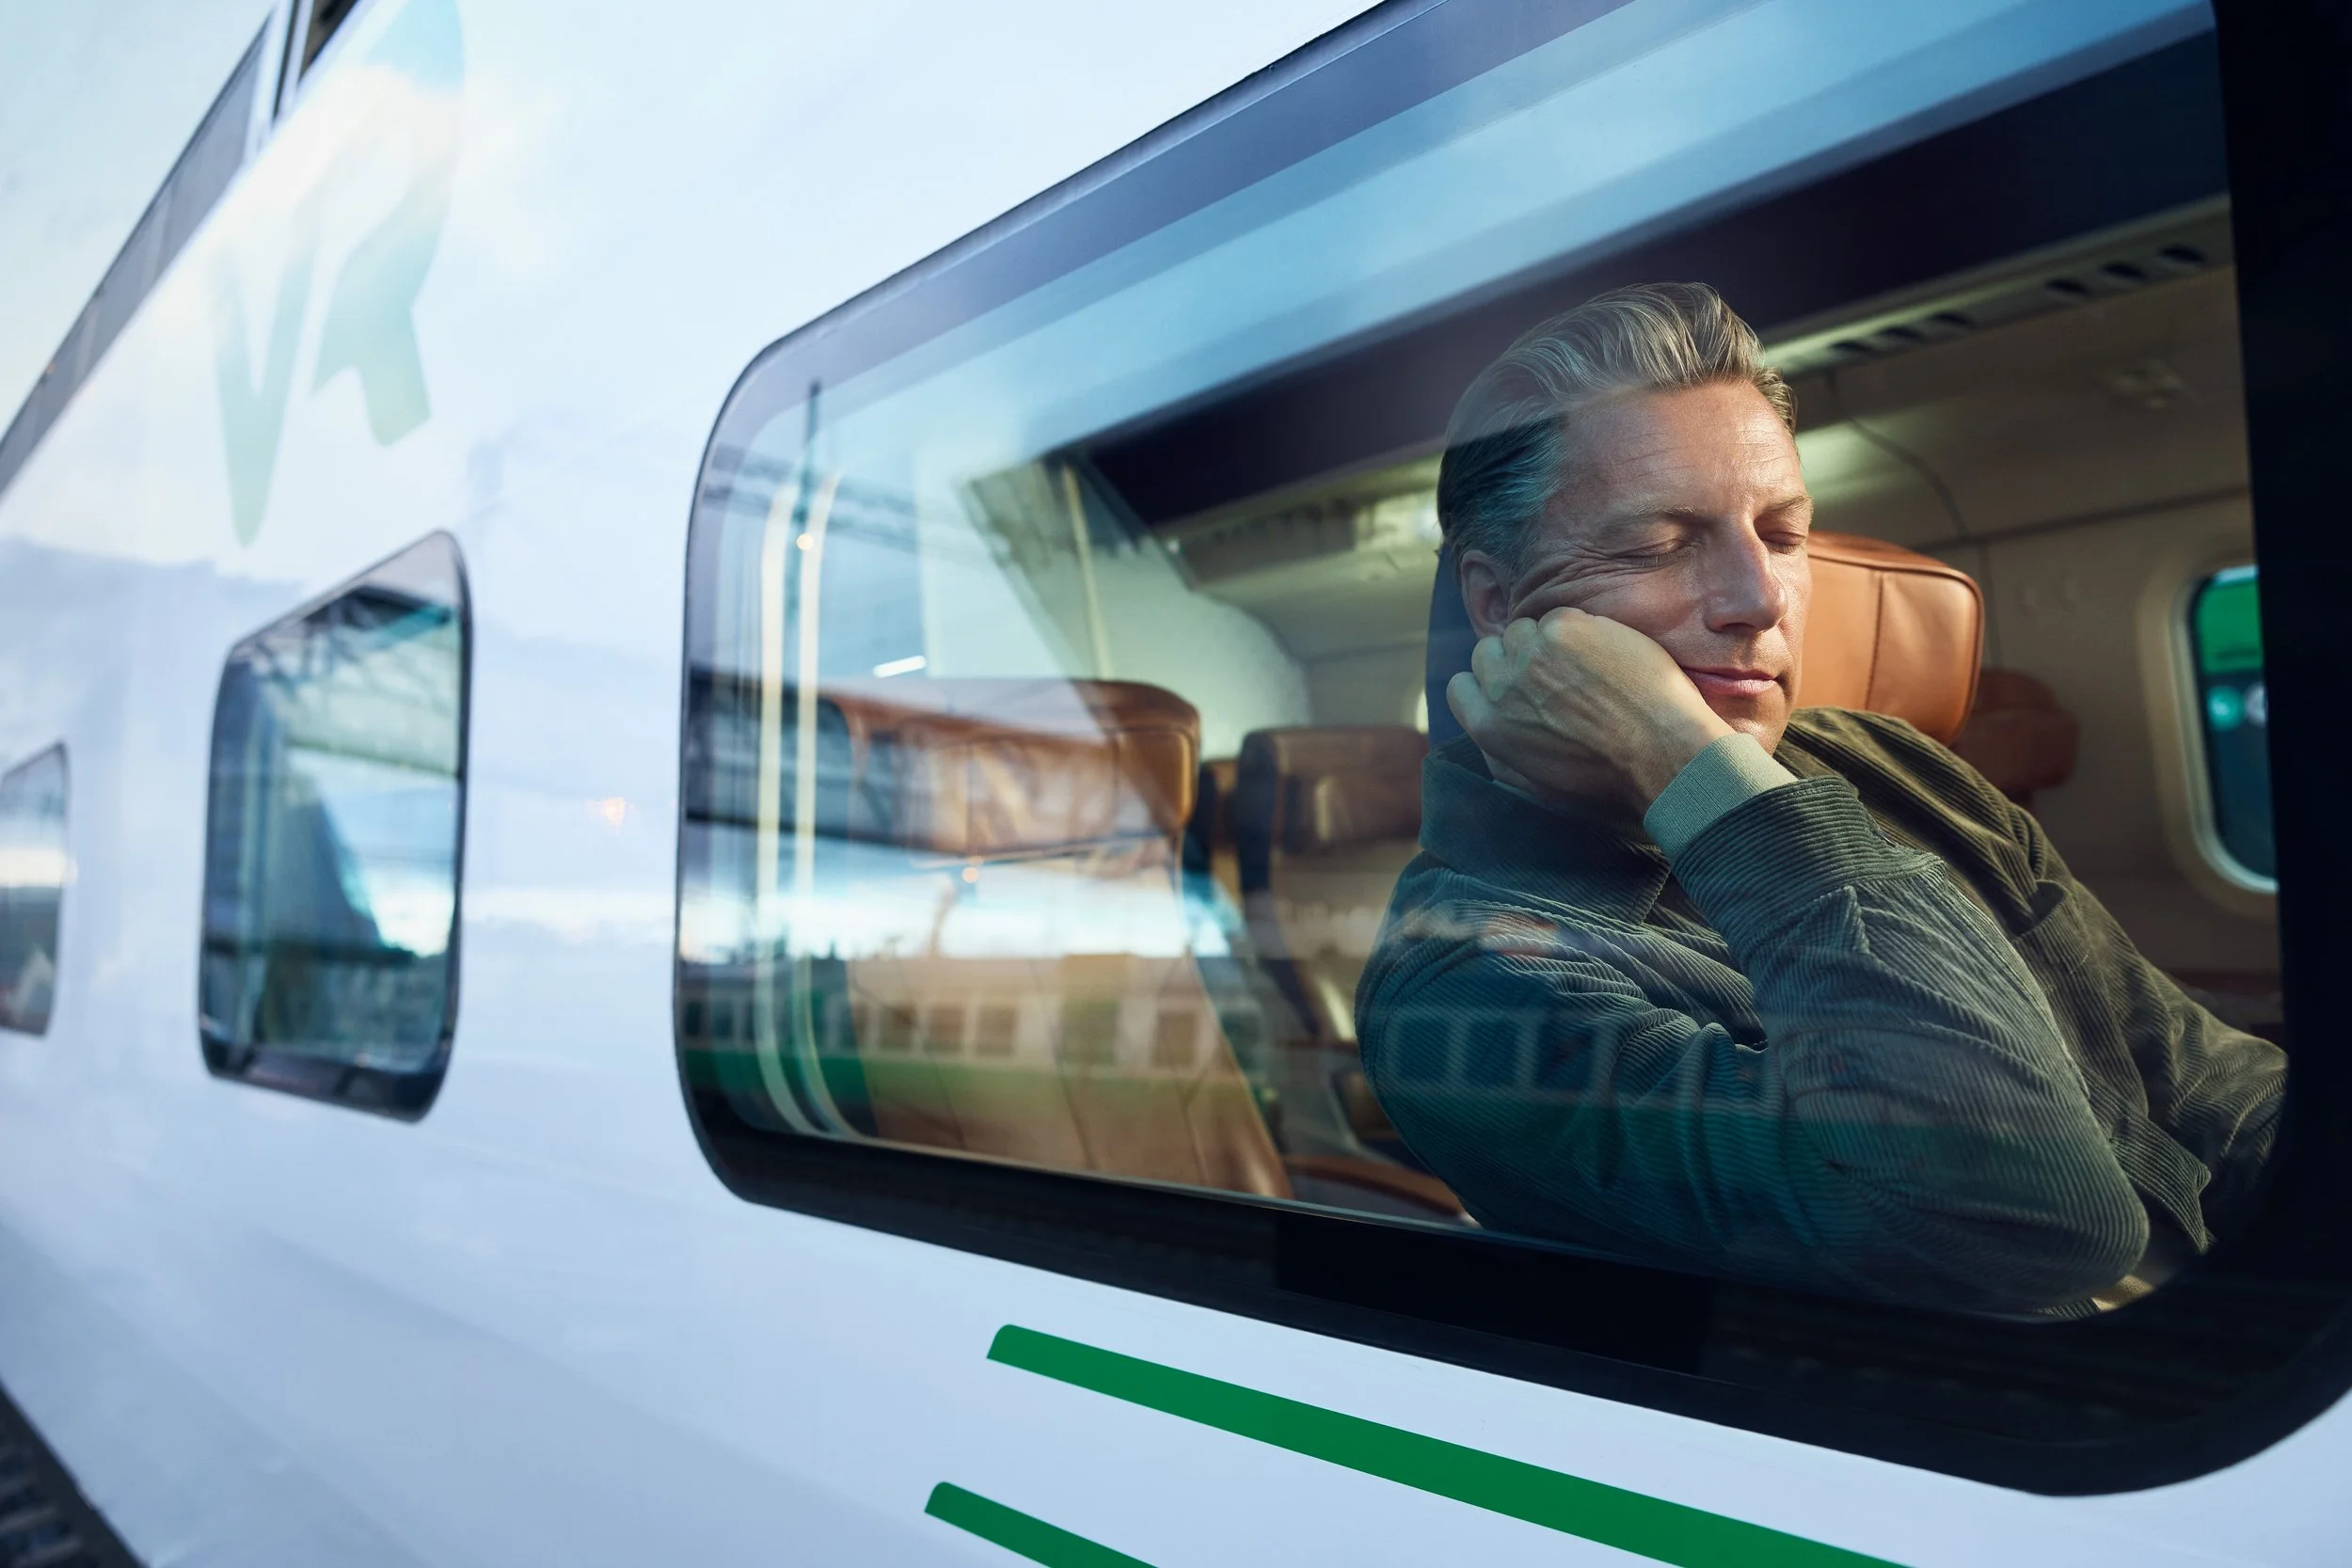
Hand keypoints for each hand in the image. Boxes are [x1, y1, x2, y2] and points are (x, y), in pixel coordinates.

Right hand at [1446, 609, 1732, 816]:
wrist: (1663, 753)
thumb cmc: (1609, 779)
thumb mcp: (1537, 786)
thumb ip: (1499, 753)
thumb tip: (1484, 725)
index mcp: (1488, 728)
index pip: (1461, 686)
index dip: (1489, 683)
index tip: (1517, 687)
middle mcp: (1501, 688)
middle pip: (1490, 651)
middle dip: (1517, 659)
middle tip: (1558, 675)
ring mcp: (1531, 654)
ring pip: (1525, 629)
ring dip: (1550, 642)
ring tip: (1587, 668)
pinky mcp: (1565, 628)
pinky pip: (1561, 616)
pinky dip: (1584, 631)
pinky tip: (1608, 657)